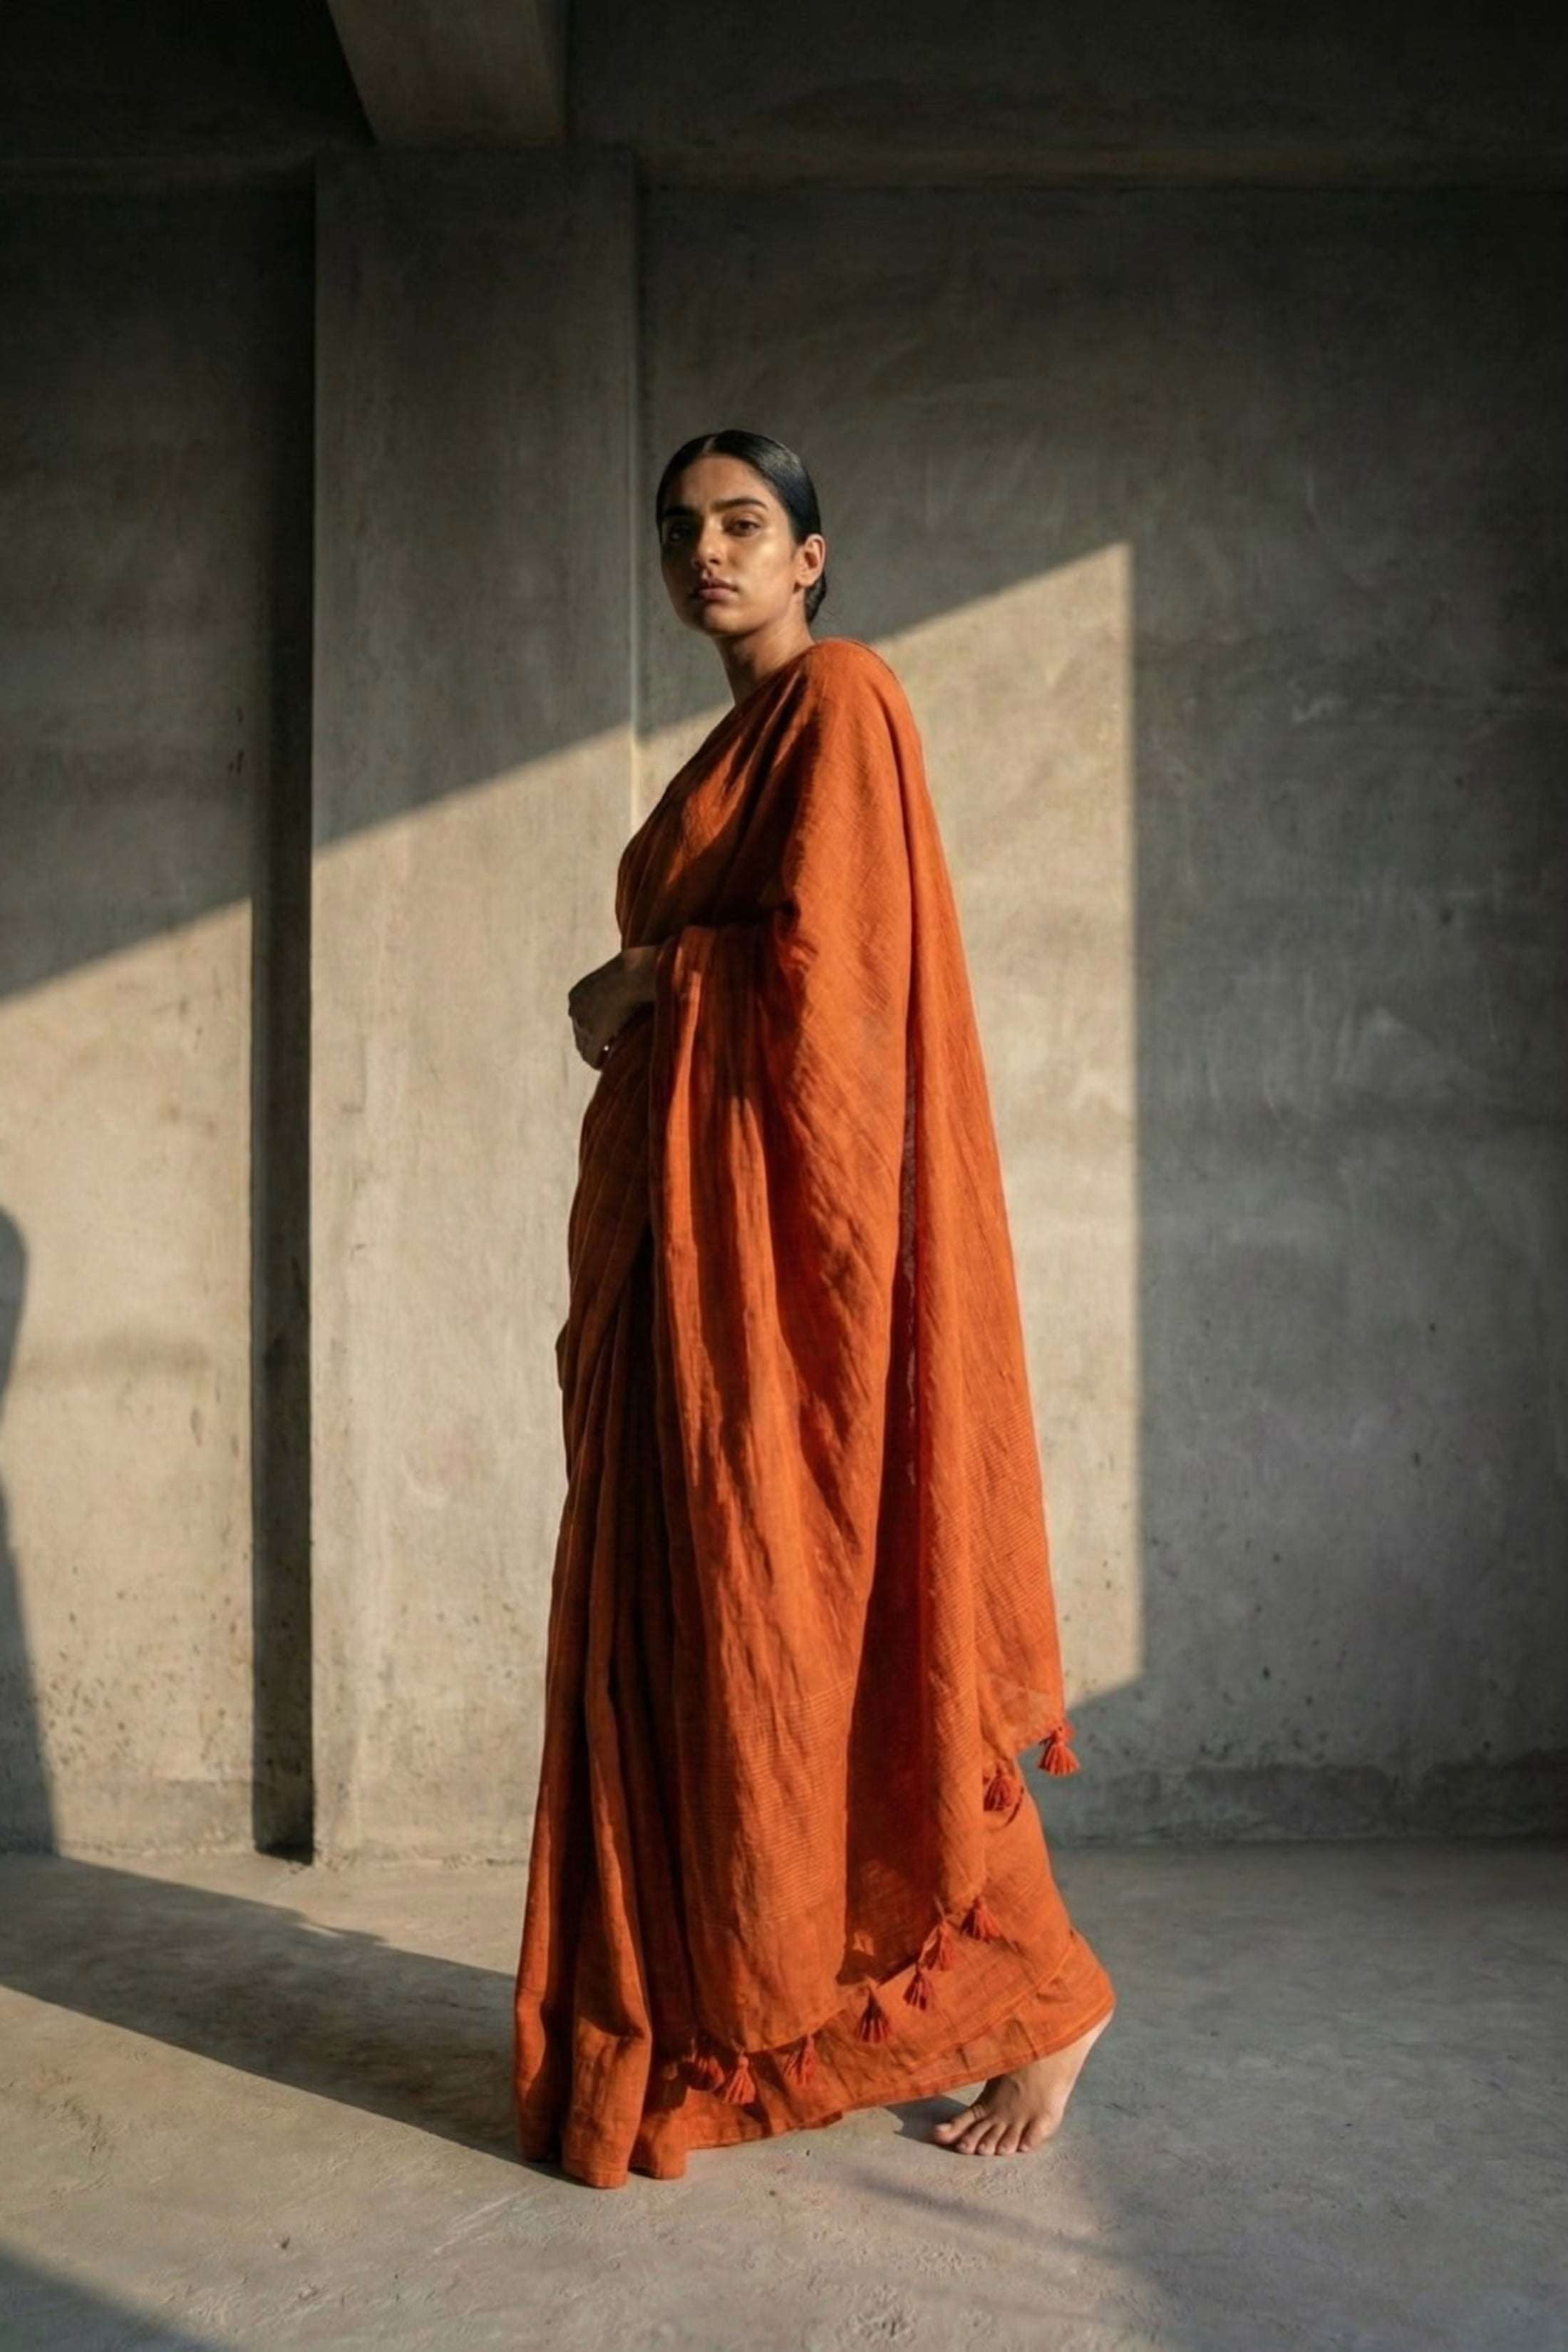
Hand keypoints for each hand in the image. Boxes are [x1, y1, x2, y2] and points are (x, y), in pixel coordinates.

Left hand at [567, 943, 658, 1068]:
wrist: (632, 973)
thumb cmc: (632, 971)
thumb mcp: (614, 979)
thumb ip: (613, 989)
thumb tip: (626, 996)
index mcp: (576, 994)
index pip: (578, 1018)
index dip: (591, 1030)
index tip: (605, 1037)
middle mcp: (574, 1010)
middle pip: (578, 1035)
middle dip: (590, 1045)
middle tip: (604, 1053)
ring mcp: (582, 1023)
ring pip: (583, 1048)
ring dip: (594, 1055)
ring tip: (606, 1061)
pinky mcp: (594, 1035)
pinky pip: (591, 1057)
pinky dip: (597, 1063)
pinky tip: (606, 1065)